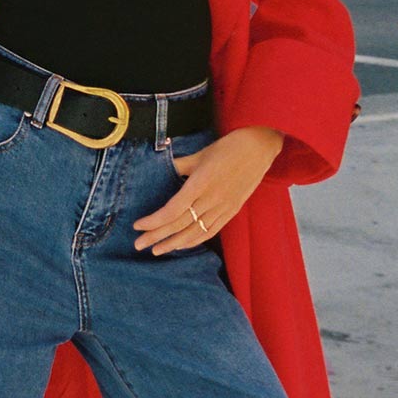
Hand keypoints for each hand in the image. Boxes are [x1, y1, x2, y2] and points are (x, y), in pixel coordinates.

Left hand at [132, 125, 282, 254]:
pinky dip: (195, 240)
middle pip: (180, 224)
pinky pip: (211, 231)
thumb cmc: (228, 147)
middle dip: (157, 236)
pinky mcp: (232, 211)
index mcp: (201, 183)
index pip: (173, 210)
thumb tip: (158, 170)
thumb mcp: (199, 154)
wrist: (259, 148)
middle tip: (139, 245)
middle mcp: (212, 199)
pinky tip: (181, 245)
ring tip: (157, 250)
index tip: (138, 225)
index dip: (154, 221)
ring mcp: (223, 207)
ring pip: (195, 231)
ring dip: (174, 243)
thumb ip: (178, 166)